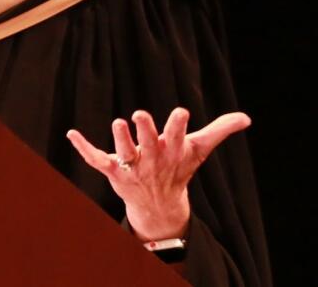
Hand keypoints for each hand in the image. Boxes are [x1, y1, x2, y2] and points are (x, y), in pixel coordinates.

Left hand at [66, 108, 249, 241]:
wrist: (160, 204)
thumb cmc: (179, 168)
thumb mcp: (199, 149)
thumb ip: (220, 130)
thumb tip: (246, 118)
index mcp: (173, 151)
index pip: (177, 135)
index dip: (178, 125)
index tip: (181, 112)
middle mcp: (152, 158)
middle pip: (149, 142)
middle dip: (145, 130)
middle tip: (140, 114)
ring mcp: (132, 165)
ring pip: (124, 152)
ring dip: (120, 139)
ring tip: (117, 123)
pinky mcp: (113, 171)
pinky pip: (96, 159)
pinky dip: (84, 148)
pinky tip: (72, 134)